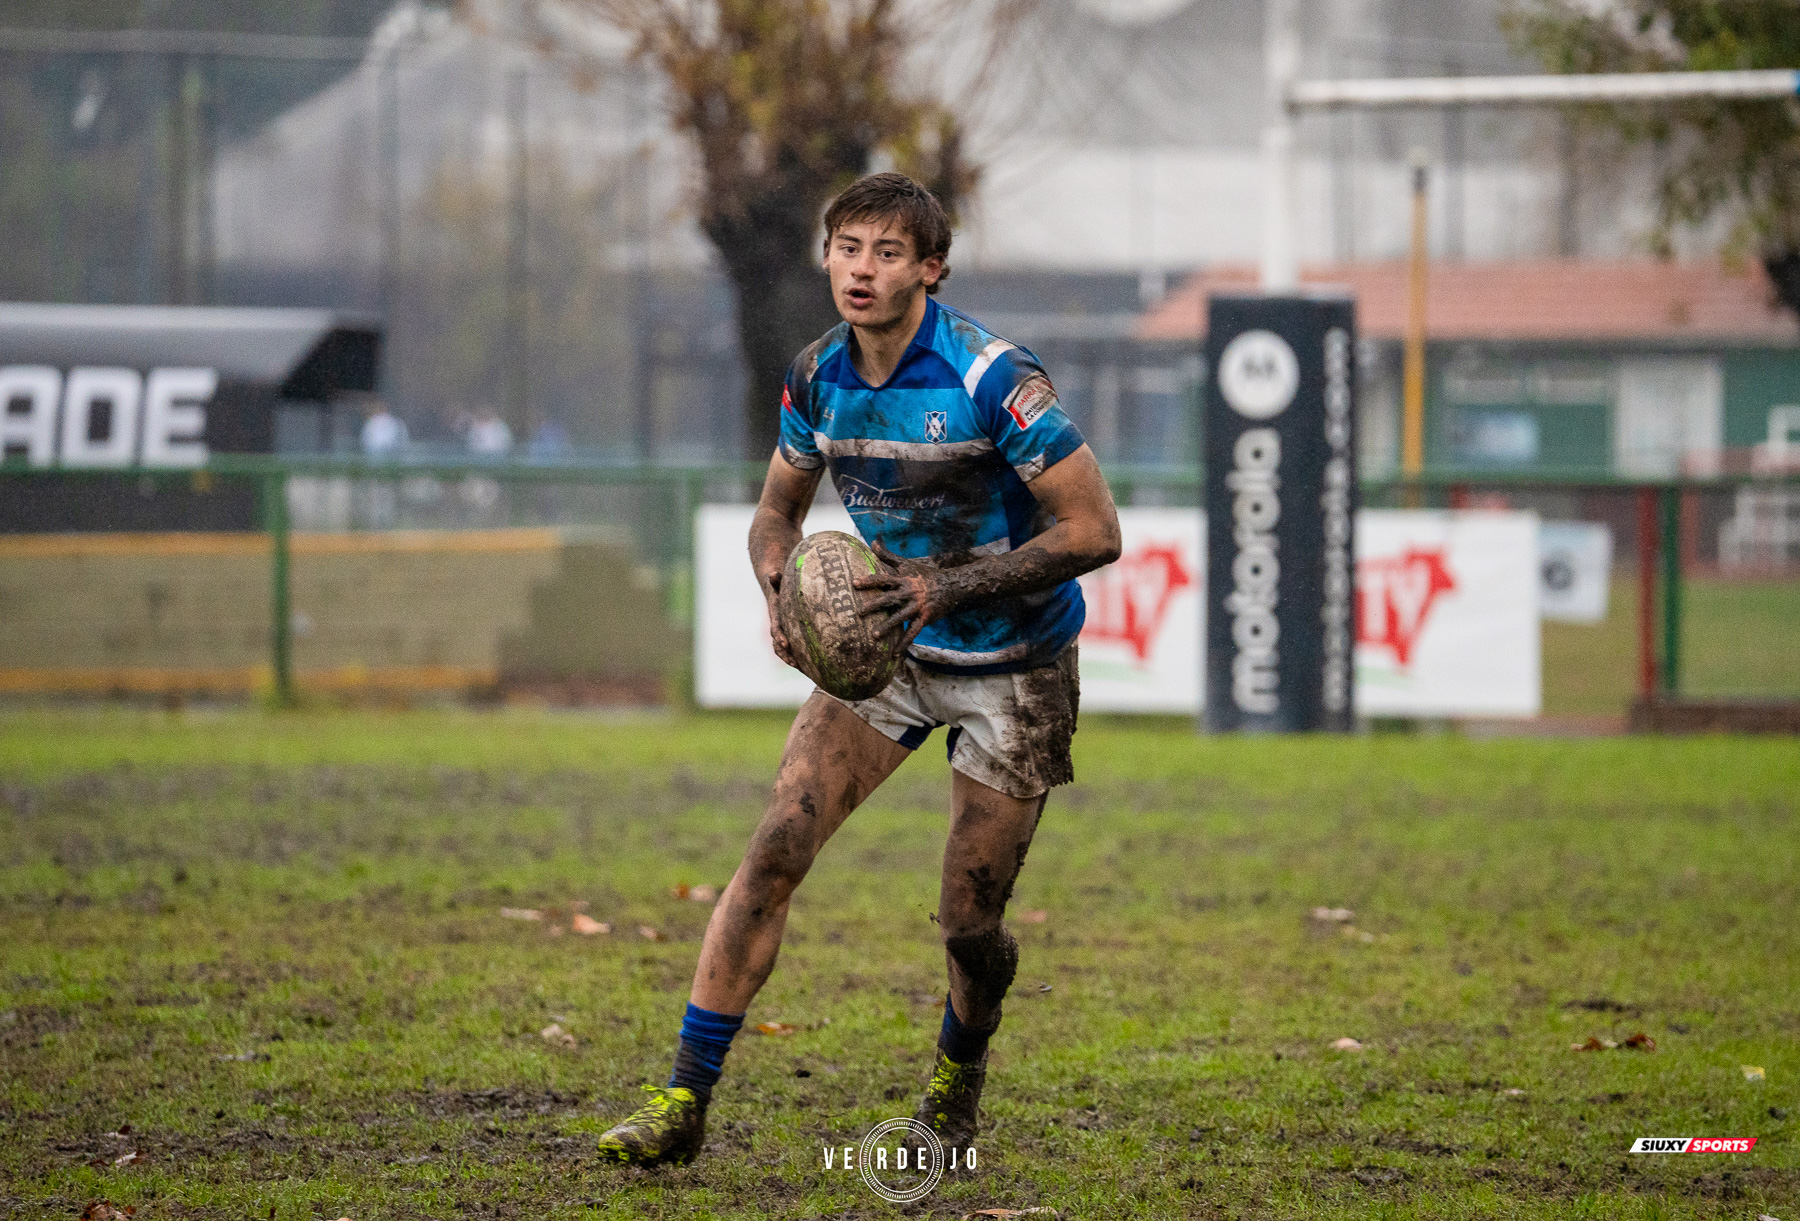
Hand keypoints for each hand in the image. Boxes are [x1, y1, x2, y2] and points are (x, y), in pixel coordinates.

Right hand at [760, 570, 800, 668]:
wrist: (775, 594)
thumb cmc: (779, 587)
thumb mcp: (778, 582)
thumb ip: (776, 579)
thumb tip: (773, 573)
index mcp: (775, 617)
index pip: (776, 629)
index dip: (779, 637)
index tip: (785, 643)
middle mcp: (777, 629)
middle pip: (779, 646)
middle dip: (786, 655)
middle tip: (795, 664)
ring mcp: (783, 634)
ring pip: (785, 652)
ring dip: (792, 660)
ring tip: (804, 670)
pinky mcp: (790, 637)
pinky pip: (794, 650)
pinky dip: (800, 659)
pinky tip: (812, 668)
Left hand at [852, 542, 945, 657]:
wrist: (951, 587)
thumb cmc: (925, 575)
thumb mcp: (907, 564)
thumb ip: (888, 556)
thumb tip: (872, 543)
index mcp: (904, 580)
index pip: (884, 579)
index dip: (869, 581)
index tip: (854, 583)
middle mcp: (910, 593)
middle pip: (889, 599)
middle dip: (874, 605)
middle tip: (859, 612)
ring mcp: (917, 607)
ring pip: (900, 618)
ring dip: (887, 627)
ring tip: (873, 636)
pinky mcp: (924, 618)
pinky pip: (913, 632)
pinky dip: (904, 643)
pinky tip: (894, 654)